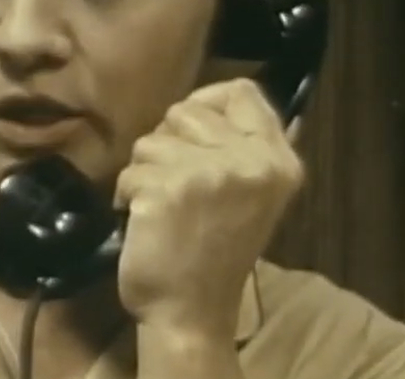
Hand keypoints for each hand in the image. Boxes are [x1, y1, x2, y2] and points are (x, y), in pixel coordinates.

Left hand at [113, 78, 303, 341]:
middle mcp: (251, 161)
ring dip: (145, 172)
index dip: (207, 102)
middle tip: (176, 183)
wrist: (192, 312)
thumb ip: (250, 145)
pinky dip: (126, 194)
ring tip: (162, 206)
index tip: (192, 133)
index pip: (242, 91)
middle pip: (186, 110)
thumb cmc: (218, 252)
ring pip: (151, 139)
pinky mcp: (168, 188)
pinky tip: (145, 221)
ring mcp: (209, 173)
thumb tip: (246, 91)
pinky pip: (130, 170)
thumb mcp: (255, 195)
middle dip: (168, 142)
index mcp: (278, 161)